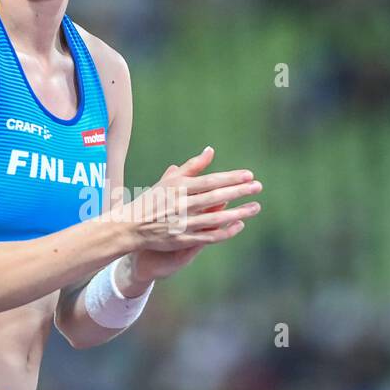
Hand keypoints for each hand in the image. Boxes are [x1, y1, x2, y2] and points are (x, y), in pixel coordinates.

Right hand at [114, 145, 262, 280]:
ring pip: (216, 218)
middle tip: (258, 187)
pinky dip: (225, 231)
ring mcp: (183, 223)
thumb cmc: (153, 199)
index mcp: (179, 188)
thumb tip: (211, 150)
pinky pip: (209, 236)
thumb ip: (192, 166)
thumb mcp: (169, 180)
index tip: (249, 175)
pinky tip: (239, 226)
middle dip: (239, 192)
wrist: (132, 226)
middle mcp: (182, 204)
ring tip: (255, 207)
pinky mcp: (183, 239)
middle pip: (216, 197)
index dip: (231, 178)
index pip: (210, 181)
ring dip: (238, 212)